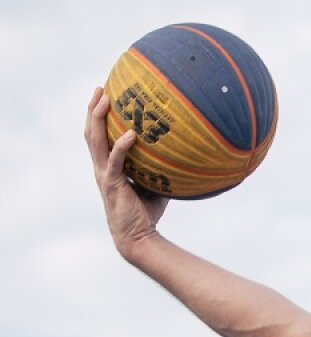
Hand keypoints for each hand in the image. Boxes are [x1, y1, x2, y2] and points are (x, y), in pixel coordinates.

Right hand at [84, 89, 167, 259]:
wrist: (139, 237)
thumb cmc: (147, 211)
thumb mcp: (155, 183)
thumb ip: (160, 167)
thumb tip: (183, 152)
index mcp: (108, 166)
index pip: (99, 137)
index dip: (98, 117)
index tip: (104, 96)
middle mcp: (101, 168)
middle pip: (91, 132)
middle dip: (93, 109)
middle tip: (100, 88)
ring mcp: (104, 175)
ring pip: (95, 141)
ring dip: (98, 118)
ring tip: (105, 99)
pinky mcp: (113, 184)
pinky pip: (116, 161)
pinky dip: (122, 146)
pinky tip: (131, 133)